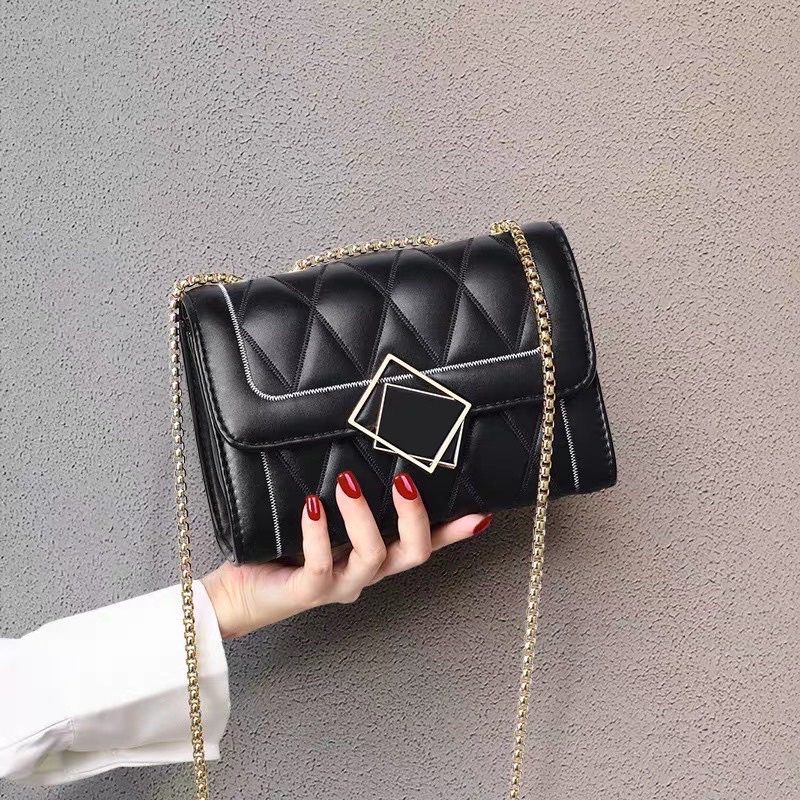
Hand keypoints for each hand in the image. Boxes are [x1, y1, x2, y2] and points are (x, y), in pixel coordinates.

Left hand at [201, 470, 492, 637]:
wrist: (239, 594)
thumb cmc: (283, 551)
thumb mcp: (324, 522)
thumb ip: (348, 501)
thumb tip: (362, 459)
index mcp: (375, 556)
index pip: (423, 544)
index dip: (453, 532)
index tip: (479, 514)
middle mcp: (364, 573)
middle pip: (411, 553)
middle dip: (414, 517)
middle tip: (404, 480)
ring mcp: (339, 584)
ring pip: (372, 557)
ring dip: (364, 517)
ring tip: (348, 484)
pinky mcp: (307, 591)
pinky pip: (320, 566)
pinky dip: (318, 534)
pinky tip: (312, 507)